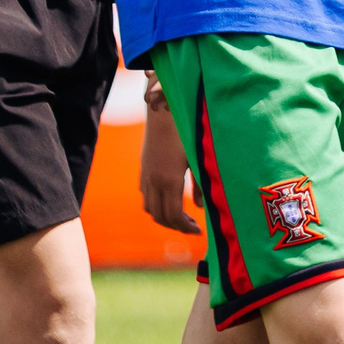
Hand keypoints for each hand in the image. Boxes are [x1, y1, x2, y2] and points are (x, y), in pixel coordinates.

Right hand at [139, 90, 200, 233]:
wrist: (162, 112)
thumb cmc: (185, 133)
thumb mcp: (197, 158)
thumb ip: (200, 185)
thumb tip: (200, 207)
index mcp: (169, 181)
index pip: (173, 216)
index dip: (185, 227)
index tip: (198, 231)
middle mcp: (154, 182)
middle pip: (160, 216)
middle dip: (176, 226)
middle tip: (192, 226)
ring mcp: (146, 176)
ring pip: (149, 208)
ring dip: (164, 217)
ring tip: (181, 216)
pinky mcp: (142, 170)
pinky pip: (145, 196)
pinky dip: (155, 204)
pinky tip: (169, 198)